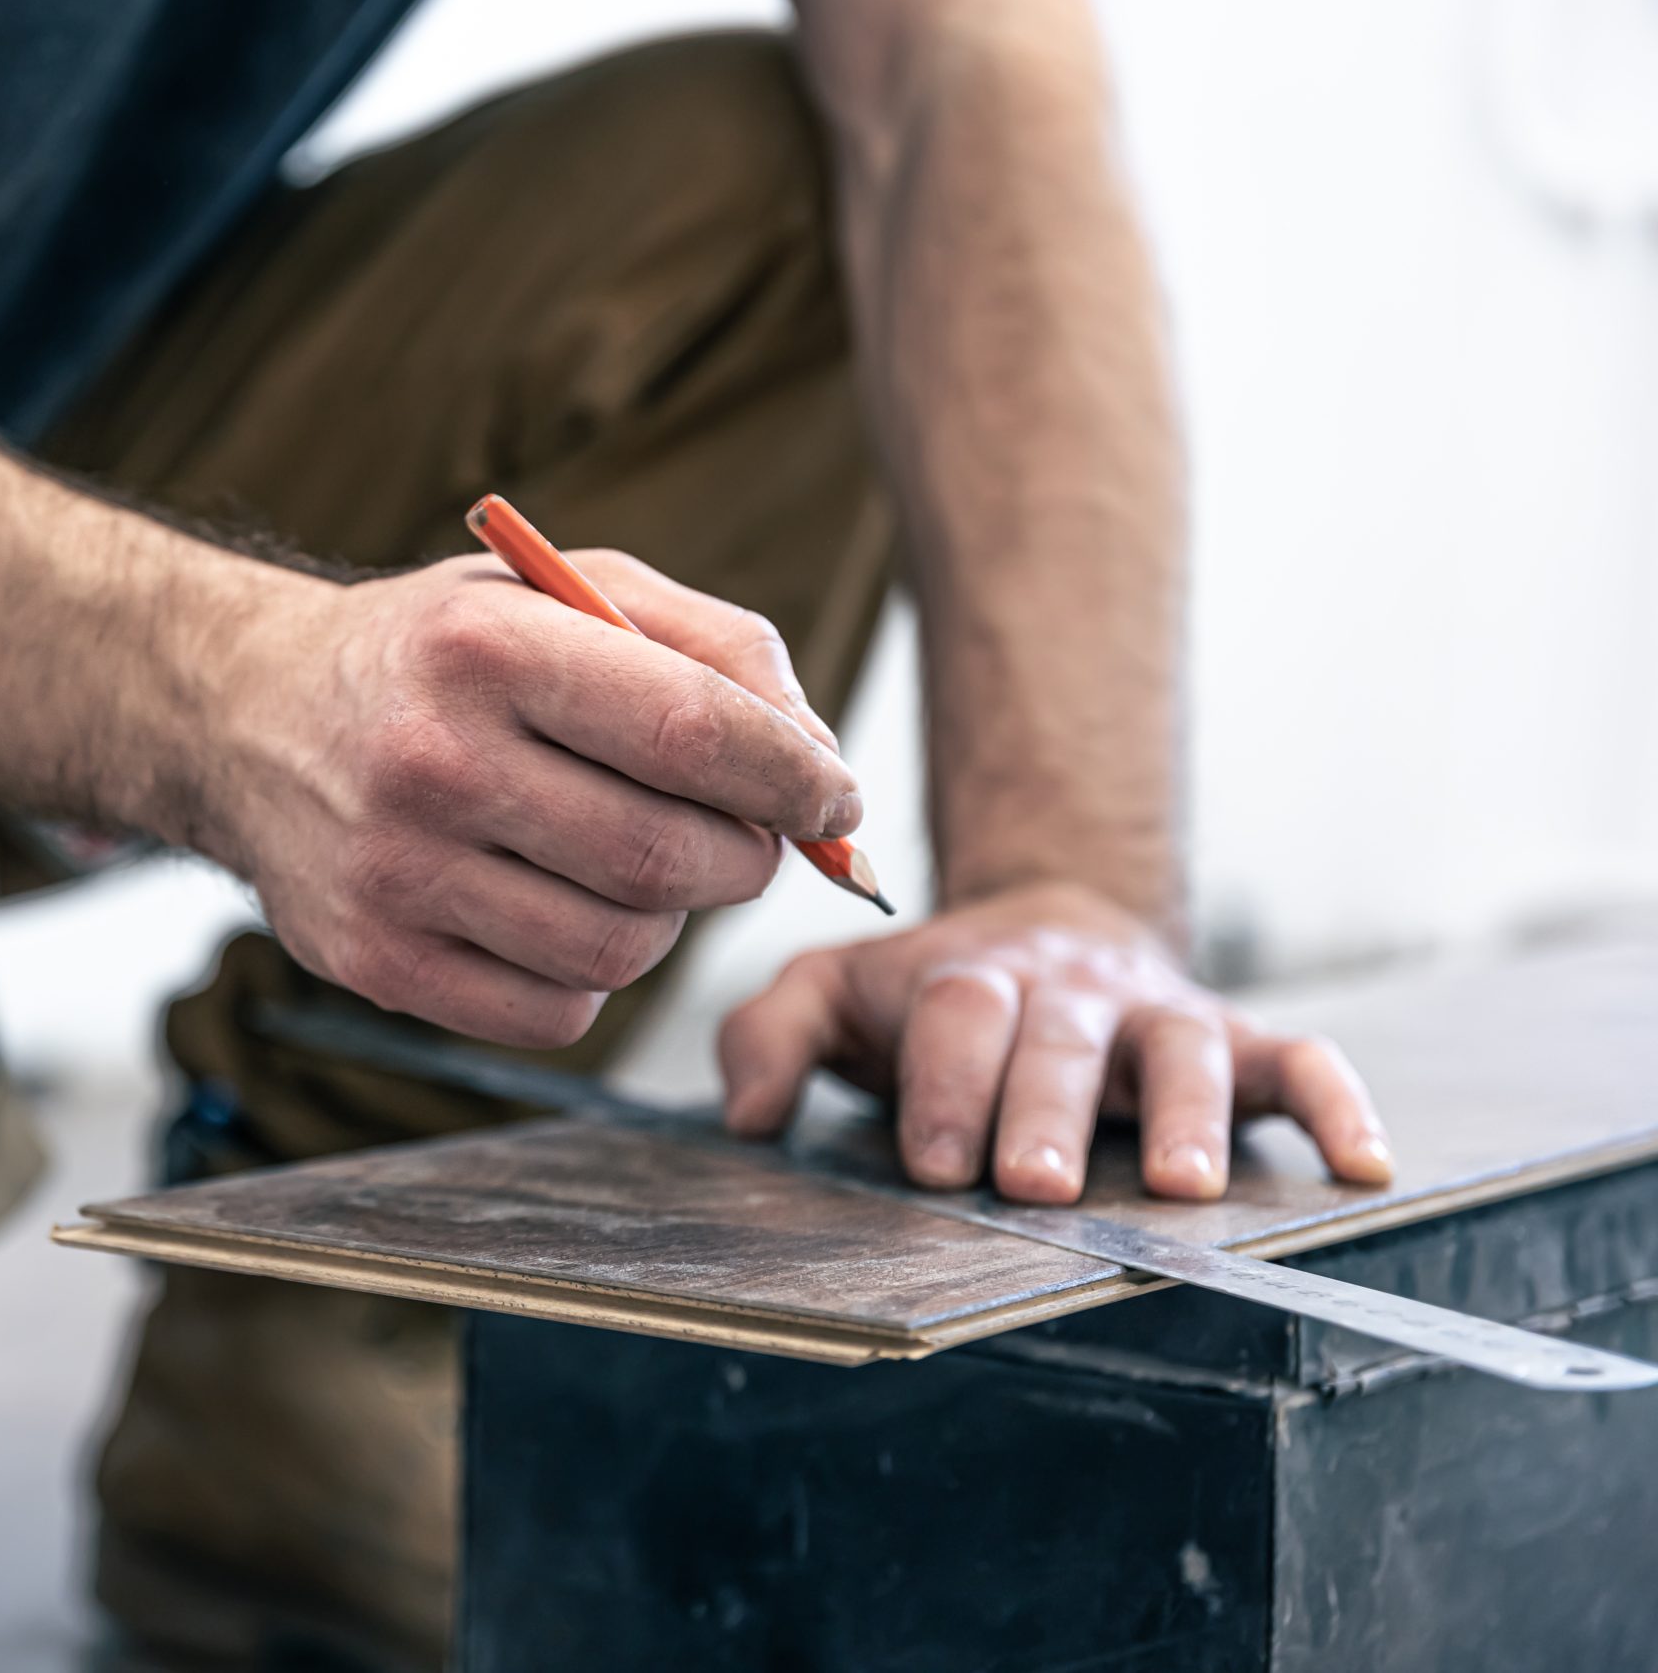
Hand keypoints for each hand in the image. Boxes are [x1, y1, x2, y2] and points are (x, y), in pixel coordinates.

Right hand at [206, 551, 860, 1046]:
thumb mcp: (569, 590)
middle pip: (666, 856)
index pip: (692, 730)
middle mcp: (429, 760)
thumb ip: (716, 649)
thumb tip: (823, 764)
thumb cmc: (445, 653)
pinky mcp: (374, 961)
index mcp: (486, 644)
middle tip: (737, 835)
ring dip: (665, 919)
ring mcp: (393, 872)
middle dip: (742, 857)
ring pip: (621, 950)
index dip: (794, 778)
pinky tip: (556, 910)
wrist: (250, 717)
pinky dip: (589, 978)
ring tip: (631, 864)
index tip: (835, 800)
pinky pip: (557, 1014)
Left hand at [715, 882, 1391, 1200]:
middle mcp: (1067, 991)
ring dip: (1182, 1114)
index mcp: (967, 979)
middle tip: (1032, 1185)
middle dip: (1047, 1110)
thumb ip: (770, 1034)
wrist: (1041, 924)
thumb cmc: (924, 990)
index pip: (955, 1018)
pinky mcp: (1232, 1038)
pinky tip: (1363, 1164)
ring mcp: (1154, 1014)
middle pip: (1060, 1039)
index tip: (936, 1164)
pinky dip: (1336, 1105)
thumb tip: (746, 1115)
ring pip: (1181, 1049)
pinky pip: (1298, 1060)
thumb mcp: (831, 991)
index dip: (947, 1085)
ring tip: (1178, 1186)